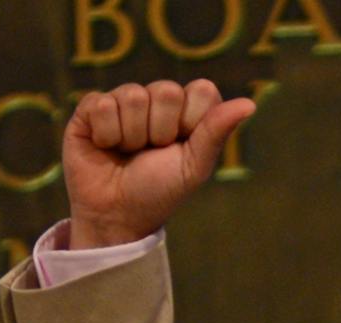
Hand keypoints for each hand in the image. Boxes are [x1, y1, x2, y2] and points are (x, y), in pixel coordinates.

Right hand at [63, 79, 256, 249]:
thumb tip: (249, 103)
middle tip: (152, 152)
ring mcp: (122, 101)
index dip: (193, 121)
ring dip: (132, 135)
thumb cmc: (159, 191)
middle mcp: (154, 102)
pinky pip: (103, 103)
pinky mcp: (90, 107)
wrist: (118, 214)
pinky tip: (105, 146)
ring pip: (132, 95)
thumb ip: (216, 131)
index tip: (183, 146)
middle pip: (166, 91)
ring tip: (128, 152)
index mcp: (185, 113)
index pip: (202, 90)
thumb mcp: (194, 166)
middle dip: (161, 131)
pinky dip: (107, 133)